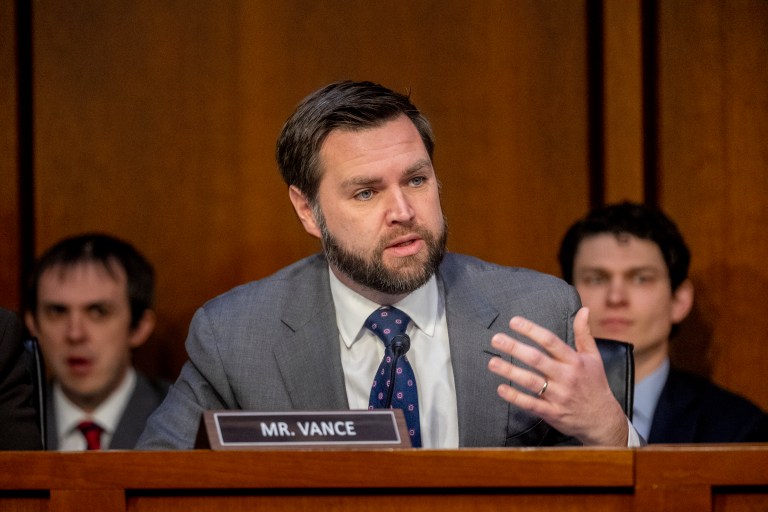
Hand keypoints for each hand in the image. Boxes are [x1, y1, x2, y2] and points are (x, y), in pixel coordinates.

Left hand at [487, 307, 627, 445]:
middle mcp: (566, 377)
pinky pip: (531, 404)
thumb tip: (583, 309)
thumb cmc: (595, 384)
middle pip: (537, 359)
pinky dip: (515, 397)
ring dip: (510, 371)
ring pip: (531, 381)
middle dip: (515, 348)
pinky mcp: (553, 413)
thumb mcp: (593, 357)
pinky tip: (501, 388)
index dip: (531, 330)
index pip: (550, 341)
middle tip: (496, 339)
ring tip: (492, 362)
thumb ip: (584, 333)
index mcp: (574, 361)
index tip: (514, 322)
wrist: (603, 419)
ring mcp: (559, 396)